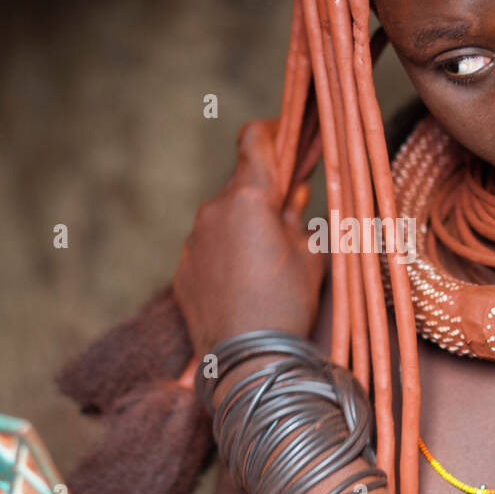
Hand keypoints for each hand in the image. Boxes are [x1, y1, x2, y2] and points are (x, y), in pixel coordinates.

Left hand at [175, 118, 323, 356]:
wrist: (247, 362)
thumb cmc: (286, 305)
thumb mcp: (311, 255)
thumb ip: (301, 215)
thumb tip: (293, 195)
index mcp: (248, 198)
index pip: (255, 139)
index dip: (275, 131)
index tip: (290, 136)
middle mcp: (212, 210)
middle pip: (242, 183)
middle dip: (266, 192)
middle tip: (292, 214)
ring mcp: (193, 240)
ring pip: (225, 216)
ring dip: (246, 225)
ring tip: (271, 261)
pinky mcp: (183, 268)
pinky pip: (209, 246)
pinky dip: (228, 251)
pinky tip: (248, 282)